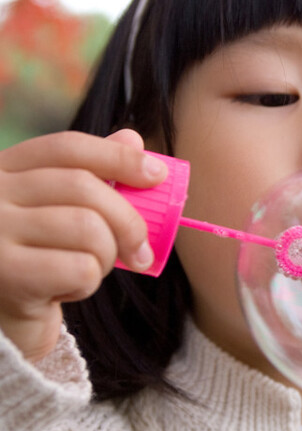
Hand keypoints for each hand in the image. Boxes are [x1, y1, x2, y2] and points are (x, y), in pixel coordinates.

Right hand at [0, 129, 167, 361]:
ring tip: (89, 270)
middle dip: (128, 221)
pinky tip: (65, 290)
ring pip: (88, 228)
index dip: (118, 157)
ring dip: (106, 256)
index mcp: (3, 170)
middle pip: (85, 187)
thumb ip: (91, 175)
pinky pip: (80, 268)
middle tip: (141, 252)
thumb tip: (134, 139)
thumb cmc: (34, 260)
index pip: (66, 147)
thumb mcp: (58, 213)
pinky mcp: (5, 273)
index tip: (157, 175)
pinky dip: (88, 284)